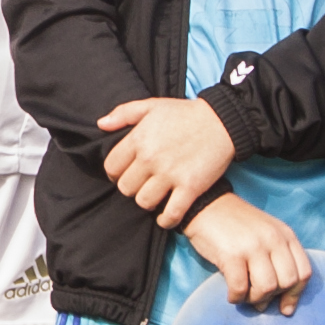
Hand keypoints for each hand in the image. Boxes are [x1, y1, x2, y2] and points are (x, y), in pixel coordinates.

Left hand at [95, 94, 237, 222]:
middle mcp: (151, 158)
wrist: (222, 121)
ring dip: (148, 202)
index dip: (115, 174)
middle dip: (132, 188)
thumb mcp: (152, 105)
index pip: (111, 167)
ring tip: (155, 197)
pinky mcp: (190, 187)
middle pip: (126, 188)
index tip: (124, 175)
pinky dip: (167, 220)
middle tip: (142, 185)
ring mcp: (170, 174)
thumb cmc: (186, 113)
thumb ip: (123, 113)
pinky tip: (167, 216)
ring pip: (144, 202)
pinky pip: (171, 214)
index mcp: (138, 139)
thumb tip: (101, 124)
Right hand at [183, 193, 308, 310]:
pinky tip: (231, 294)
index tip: (284, 307)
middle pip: (288, 282)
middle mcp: (273, 239)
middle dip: (273, 297)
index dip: (296, 294)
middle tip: (258, 299)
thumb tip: (282, 305)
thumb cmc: (236, 226)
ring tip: (243, 295)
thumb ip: (278, 261)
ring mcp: (253, 246)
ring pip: (267, 288)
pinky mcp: (232, 255)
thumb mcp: (266, 235)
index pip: (304, 272)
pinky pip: (240, 288)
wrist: (207, 206)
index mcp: (285, 235)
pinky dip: (236, 298)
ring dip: (255, 299)